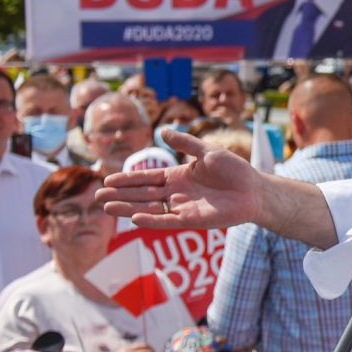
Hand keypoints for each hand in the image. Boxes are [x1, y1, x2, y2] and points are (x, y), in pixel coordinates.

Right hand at [96, 129, 262, 228]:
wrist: (254, 190)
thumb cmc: (234, 169)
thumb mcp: (208, 151)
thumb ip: (185, 143)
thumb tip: (163, 130)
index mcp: (177, 176)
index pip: (146, 178)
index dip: (127, 179)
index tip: (107, 180)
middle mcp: (176, 192)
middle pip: (142, 194)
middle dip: (120, 195)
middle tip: (97, 196)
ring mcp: (182, 207)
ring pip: (149, 208)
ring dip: (128, 208)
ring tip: (106, 207)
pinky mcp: (192, 220)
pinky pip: (168, 221)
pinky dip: (152, 220)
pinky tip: (135, 218)